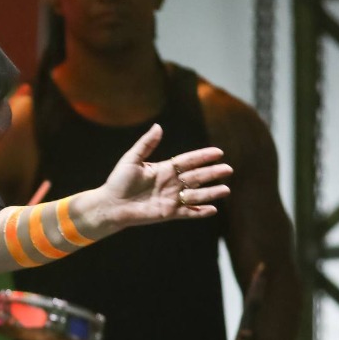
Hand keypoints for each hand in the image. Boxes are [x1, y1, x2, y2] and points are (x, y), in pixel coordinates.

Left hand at [91, 124, 231, 230]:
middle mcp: (171, 183)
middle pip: (196, 177)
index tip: (218, 152)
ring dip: (211, 193)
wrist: (111, 204)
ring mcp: (171, 198)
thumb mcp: (132, 159)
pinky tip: (213, 209)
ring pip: (196, 195)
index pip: (188, 161)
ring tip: (226, 190)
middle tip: (228, 169)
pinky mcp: (168, 213)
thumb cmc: (118, 180)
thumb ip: (146, 144)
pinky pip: (188, 212)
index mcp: (164, 169)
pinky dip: (200, 212)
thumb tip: (158, 126)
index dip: (203, 156)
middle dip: (212, 173)